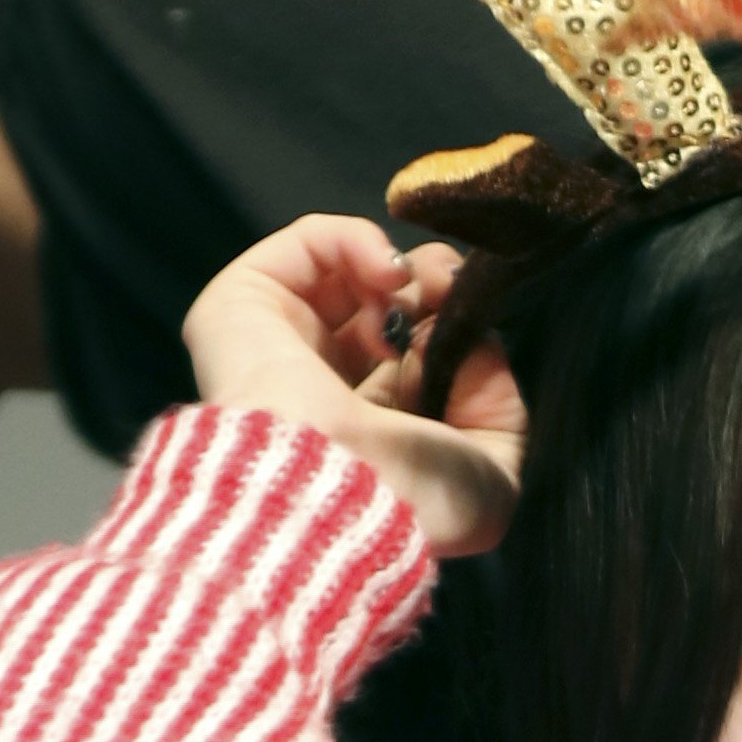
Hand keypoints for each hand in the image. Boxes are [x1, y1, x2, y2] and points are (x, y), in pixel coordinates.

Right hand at [181, 214, 524, 556]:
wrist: (335, 494)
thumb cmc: (411, 501)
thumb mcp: (492, 477)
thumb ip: (498, 406)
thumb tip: (474, 342)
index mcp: (377, 433)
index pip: (419, 360)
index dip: (455, 333)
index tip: (475, 335)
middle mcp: (326, 388)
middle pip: (389, 307)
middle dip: (434, 291)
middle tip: (453, 294)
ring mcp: (283, 345)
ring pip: (350, 272)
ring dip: (405, 269)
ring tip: (421, 289)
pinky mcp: (243, 307)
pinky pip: (310, 243)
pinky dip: (360, 241)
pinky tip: (389, 276)